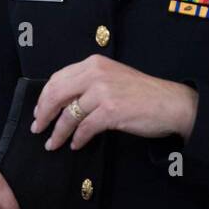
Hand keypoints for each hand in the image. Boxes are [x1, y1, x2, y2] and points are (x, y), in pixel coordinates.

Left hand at [30, 56, 198, 151]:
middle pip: (56, 94)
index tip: (39, 111)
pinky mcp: (111, 111)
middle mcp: (96, 74)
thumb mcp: (113, 77)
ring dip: (58, 132)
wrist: (171, 103)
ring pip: (68, 115)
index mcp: (94, 64)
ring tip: (53, 143)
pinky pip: (84, 128)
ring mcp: (103, 92)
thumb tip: (62, 102)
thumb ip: (88, 83)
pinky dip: (77, 139)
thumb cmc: (142, 93)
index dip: (44, 97)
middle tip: (38, 128)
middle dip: (43, 114)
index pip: (58, 78)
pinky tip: (75, 144)